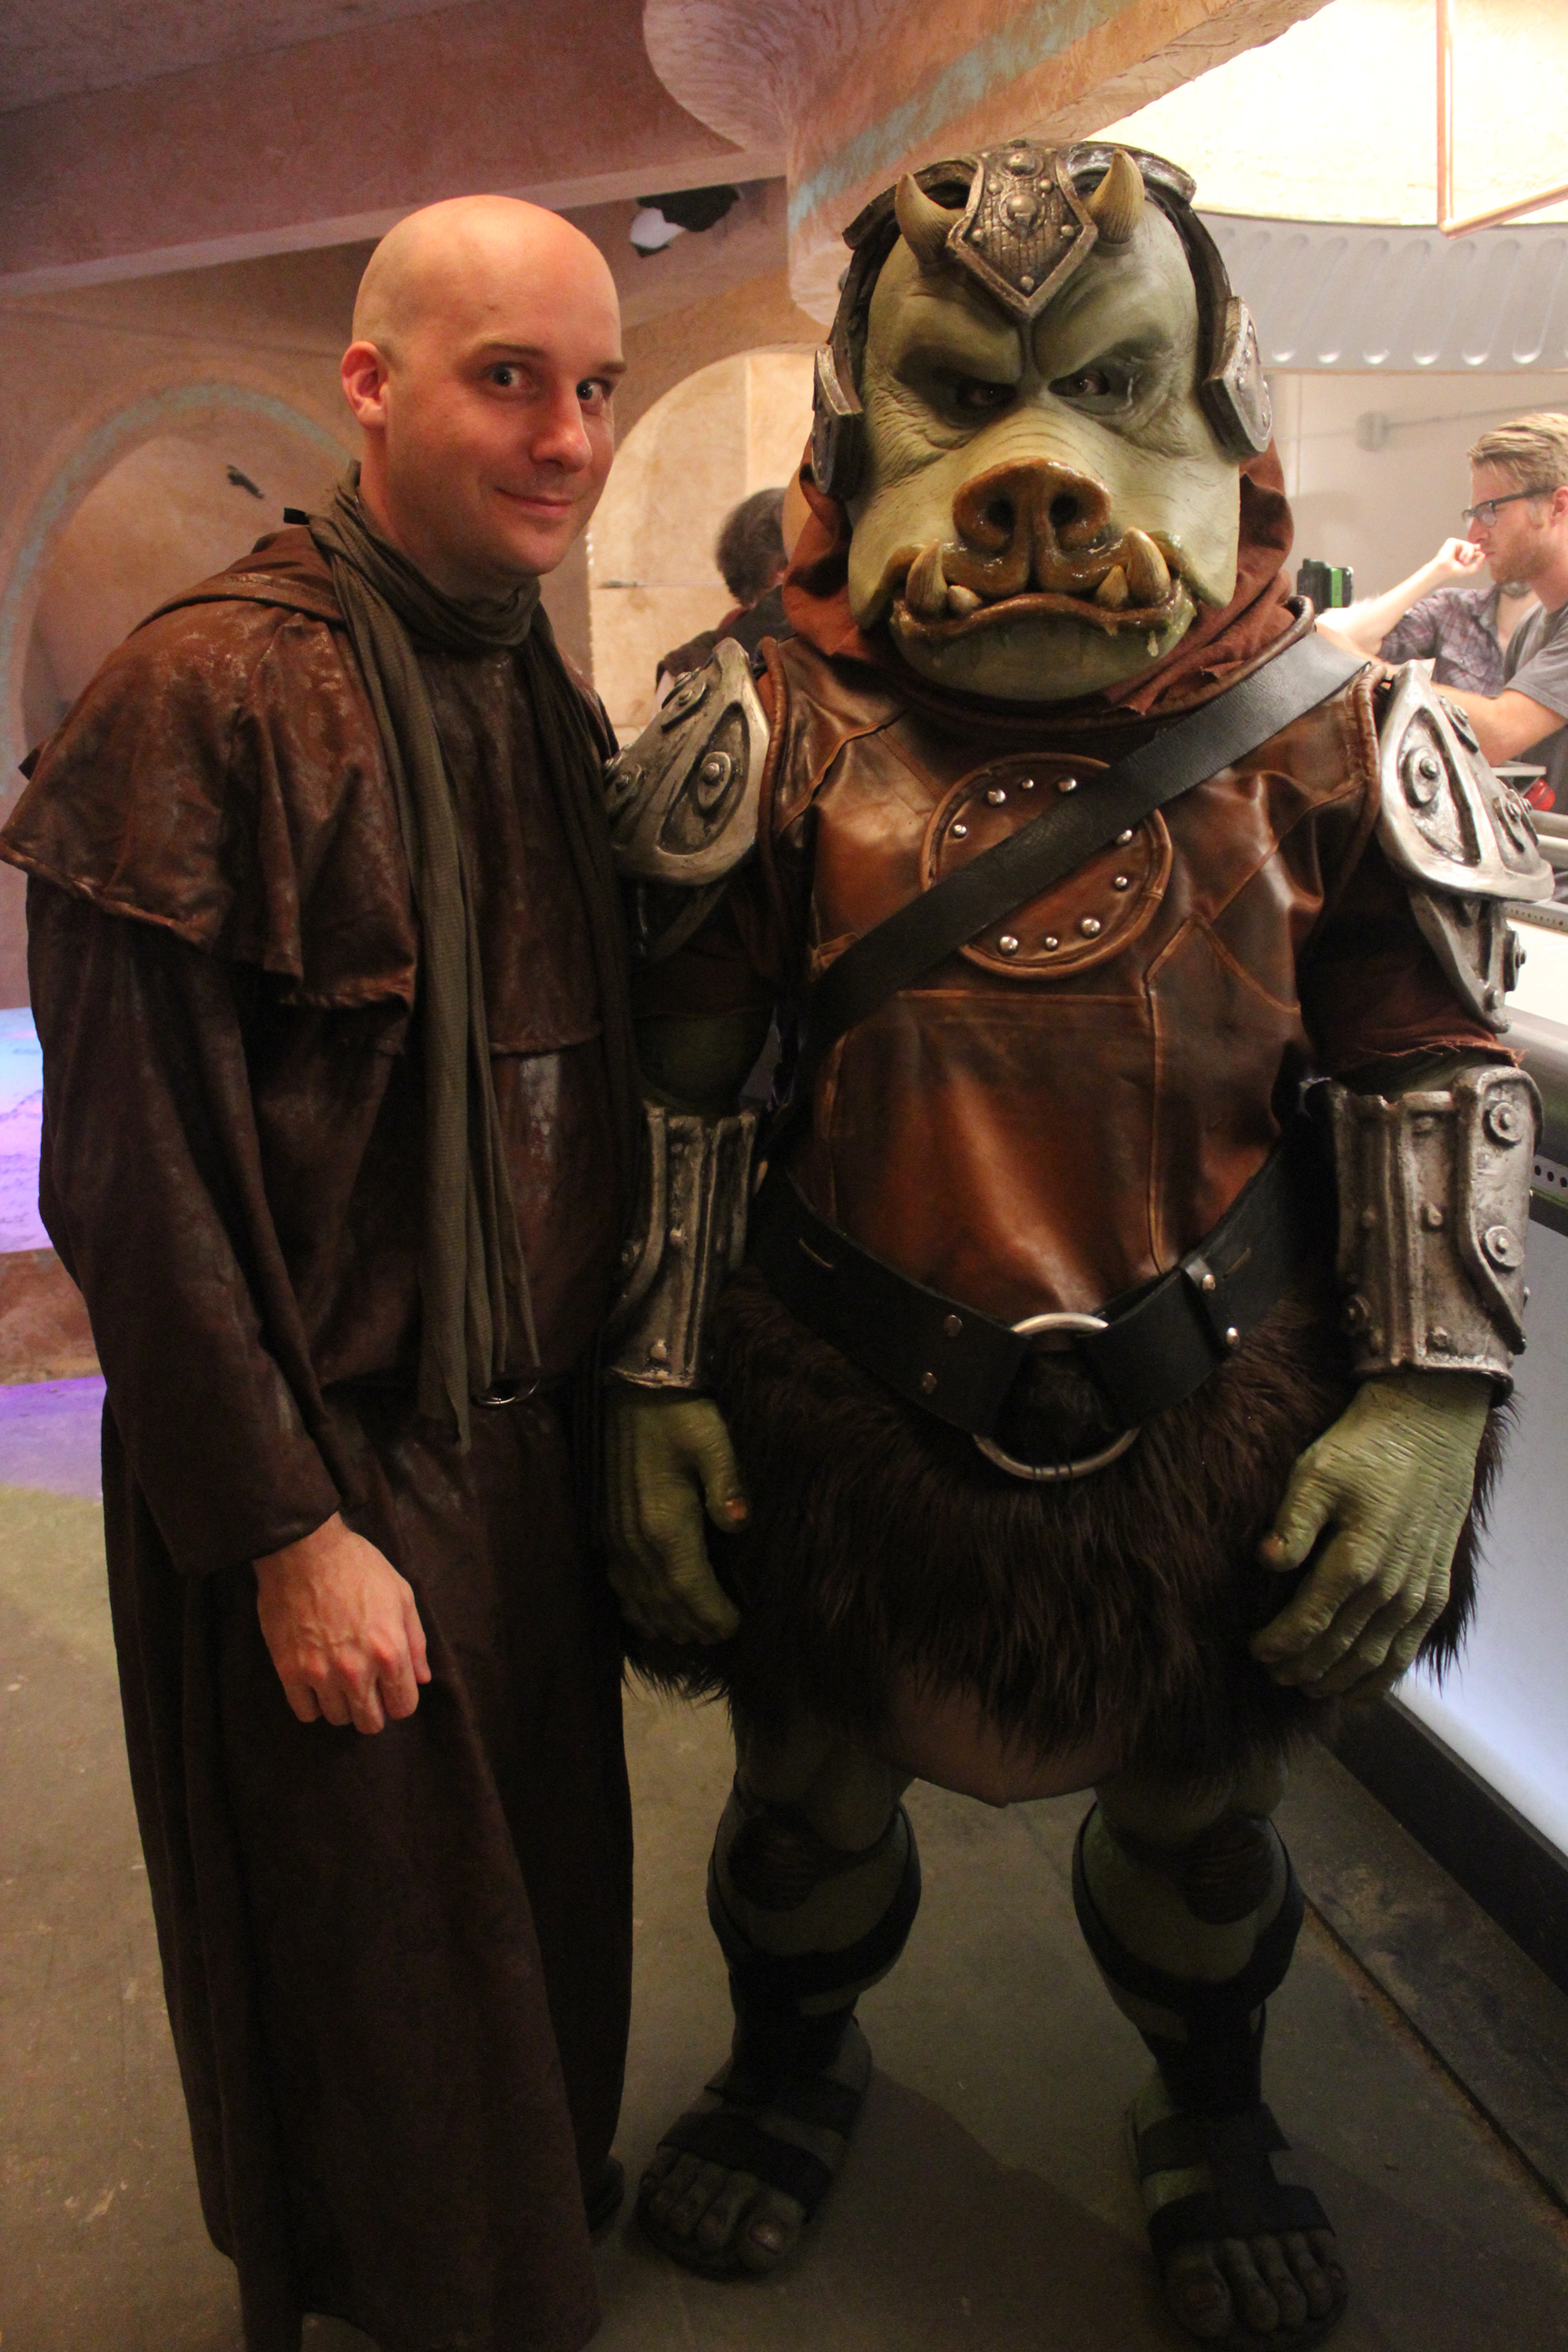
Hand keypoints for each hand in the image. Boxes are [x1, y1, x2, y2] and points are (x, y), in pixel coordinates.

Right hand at [255, 1513, 430, 1732]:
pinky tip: (316, 1684)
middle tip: (366, 1690)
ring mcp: (321, 1674)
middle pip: (370, 1722)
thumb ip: (415, 1642)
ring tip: (339, 1682)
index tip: (391, 1688)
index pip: (404, 1707)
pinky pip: (305, 1712)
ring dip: (342, 1705)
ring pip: (338, 1719)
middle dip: (374, 1710)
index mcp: (390, 1652)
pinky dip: (313, 1704)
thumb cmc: (359, 1567)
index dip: (400, 1700)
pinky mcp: (289, 1671)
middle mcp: (357, 1671)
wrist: (304, 1550)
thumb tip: (422, 1679)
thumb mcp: (401, 1595)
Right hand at [604, 1388, 747, 1643]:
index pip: (690, 1586)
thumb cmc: (680, 1414)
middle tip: (716, 1637)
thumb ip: (728, 1483)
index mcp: (665, 1524)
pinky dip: (632, 1605)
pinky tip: (643, 1615)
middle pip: (664, 1599)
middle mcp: (635, 1539)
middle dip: (691, 1623)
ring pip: (637, 1596)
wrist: (629, 1390)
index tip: (733, 1628)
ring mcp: (616, 1535)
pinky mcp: (606, 1526)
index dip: (711, 1612)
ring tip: (687, 1636)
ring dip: (662, 1620)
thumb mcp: (713, 1440)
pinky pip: (617, 1580)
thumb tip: (740, 1522)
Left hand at [1250, 1370, 1490, 1700]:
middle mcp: (1390, 1587)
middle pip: (1337, 1649)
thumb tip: (1267, 1561)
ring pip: (1374, 1658)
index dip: (1278, 1645)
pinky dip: (1382, 1676)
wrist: (1427, 1429)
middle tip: (1273, 1674)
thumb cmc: (1363, 1449)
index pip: (1307, 1624)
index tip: (1254, 1650)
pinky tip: (1358, 1690)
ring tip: (1307, 1687)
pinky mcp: (1435, 1590)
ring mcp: (1418, 1593)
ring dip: (1337, 1679)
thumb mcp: (1315, 1473)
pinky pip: (1409, 1650)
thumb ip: (1291, 1522)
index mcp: (1355, 1560)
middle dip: (1301, 1667)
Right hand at [1426, 535, 1486, 587]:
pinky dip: (1465, 552)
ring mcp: (1456, 545)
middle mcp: (1459, 549)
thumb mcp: (1470, 569)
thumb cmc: (1454, 571)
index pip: (1473, 550)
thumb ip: (1479, 564)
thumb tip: (1484, 554)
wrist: (1444, 569)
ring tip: (1463, 561)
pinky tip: (1460, 557)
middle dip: (1474, 553)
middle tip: (1469, 560)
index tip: (1481, 555)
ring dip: (1470, 555)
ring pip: (1470, 545)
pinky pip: (1465, 544)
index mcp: (1462, 555)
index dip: (1478, 552)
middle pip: (1473, 546)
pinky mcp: (1452, 541)